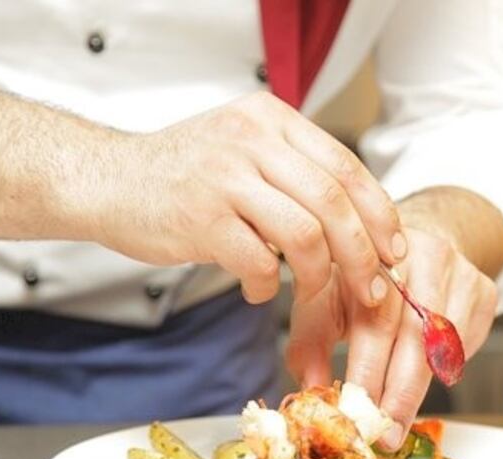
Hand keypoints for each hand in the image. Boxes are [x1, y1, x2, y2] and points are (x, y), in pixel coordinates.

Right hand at [95, 92, 405, 305]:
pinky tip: (258, 290)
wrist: (107, 180)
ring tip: (311, 295)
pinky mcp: (200, 218)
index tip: (394, 250)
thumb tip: (362, 227)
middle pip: (333, 202)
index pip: (345, 166)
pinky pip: (258, 262)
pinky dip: (268, 286)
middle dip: (363, 253)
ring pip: (304, 234)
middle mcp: (251, 139)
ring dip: (319, 277)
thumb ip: (295, 173)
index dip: (379, 213)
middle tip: (372, 288)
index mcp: (271, 119)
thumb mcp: (244, 149)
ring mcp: (224, 177)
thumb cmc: (185, 175)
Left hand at [286, 227, 497, 449]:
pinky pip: (466, 343)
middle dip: (399, 393)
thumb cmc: (361, 281)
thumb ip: (311, 342)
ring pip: (445, 343)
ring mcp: (458, 271)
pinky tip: (422, 379)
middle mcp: (419, 255)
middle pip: (416, 334)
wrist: (411, 246)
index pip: (375, 320)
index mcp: (372, 256)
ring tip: (399, 421)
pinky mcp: (483, 289)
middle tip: (386, 433)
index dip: (368, 372)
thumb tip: (310, 390)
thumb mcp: (325, 301)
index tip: (357, 414)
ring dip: (421, 390)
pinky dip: (445, 370)